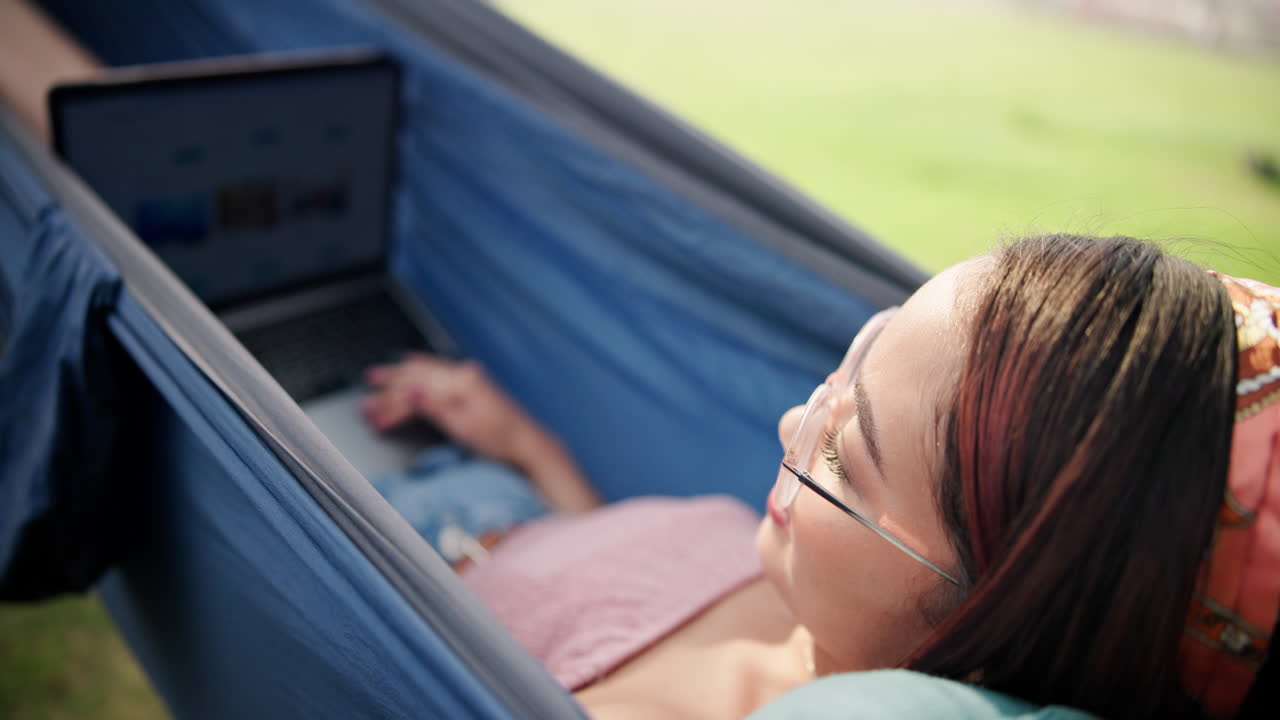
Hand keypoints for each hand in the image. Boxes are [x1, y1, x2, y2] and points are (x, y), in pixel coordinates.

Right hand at [361, 353, 542, 467]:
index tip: (373, 413)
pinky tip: (411, 362)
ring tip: (378, 376)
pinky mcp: (472, 385)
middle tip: (366, 390)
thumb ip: (434, 407)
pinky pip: (438, 371)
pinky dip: (420, 368)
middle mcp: (464, 374)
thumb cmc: (500, 440)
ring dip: (401, 376)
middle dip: (390, 386)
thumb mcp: (462, 427)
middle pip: (418, 377)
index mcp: (460, 383)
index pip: (415, 389)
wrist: (528, 444)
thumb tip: (410, 392)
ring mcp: (469, 377)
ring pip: (426, 372)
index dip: (391, 402)